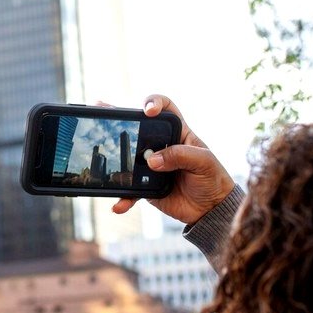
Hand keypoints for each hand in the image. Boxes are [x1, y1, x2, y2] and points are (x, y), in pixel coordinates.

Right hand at [109, 94, 234, 224]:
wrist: (210, 209)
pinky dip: (124, 197)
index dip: (154, 102)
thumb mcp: (204, 162)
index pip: (165, 108)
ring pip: (128, 157)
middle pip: (138, 127)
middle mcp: (162, 145)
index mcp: (178, 132)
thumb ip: (180, 155)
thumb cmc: (213, 179)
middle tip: (103, 109)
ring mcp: (151, 165)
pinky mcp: (146, 185)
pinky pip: (130, 190)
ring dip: (114, 156)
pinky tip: (119, 205)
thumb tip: (151, 160)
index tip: (148, 111)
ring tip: (99, 150)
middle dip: (120, 117)